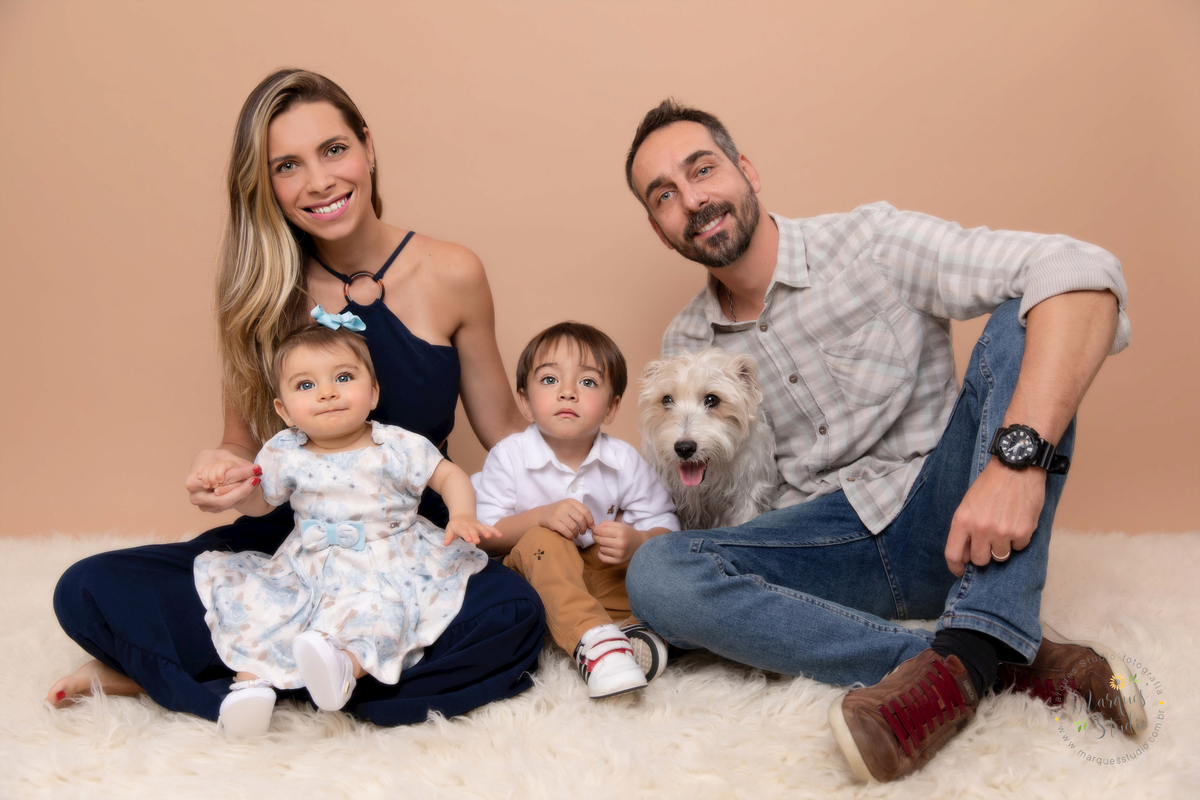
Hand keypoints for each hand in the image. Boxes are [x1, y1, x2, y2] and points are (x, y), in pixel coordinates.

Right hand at [186, 449, 260, 512]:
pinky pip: (233, 505)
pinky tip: (250, 486)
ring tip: (256, 480)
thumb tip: (257, 469)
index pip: (218, 481)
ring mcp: (206, 506)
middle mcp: (197, 498)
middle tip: (258, 478)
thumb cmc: (214, 460)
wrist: (209, 469)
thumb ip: (238, 463)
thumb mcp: (223, 456)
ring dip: (245, 493)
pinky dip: (243, 496)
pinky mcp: (216, 509)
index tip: (257, 469)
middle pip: (224, 499)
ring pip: (230, 504)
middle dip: (243, 489)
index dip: (239, 475)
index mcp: (192, 483)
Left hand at [443, 516, 500, 545]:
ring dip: (485, 531)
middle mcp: (469, 525)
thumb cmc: (455, 525)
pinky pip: (489, 527)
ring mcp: (476, 525)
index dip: (466, 534)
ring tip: (489, 536)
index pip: (463, 530)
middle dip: (475, 535)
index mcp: (460, 526)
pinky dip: (495, 531)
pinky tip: (500, 535)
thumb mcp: (449, 529)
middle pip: (473, 529)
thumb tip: (446, 544)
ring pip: (482, 527)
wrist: (462, 515)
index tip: (469, 539)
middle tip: (477, 541)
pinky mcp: (482, 526)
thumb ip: (448, 536)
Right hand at [537, 499, 594, 540]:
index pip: (585, 511)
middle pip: (581, 519)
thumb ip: (579, 512)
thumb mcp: (568, 507)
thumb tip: (592, 525)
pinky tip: (570, 536)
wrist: (542, 514)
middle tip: (583, 532)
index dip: (590, 520)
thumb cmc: (559, 512)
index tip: (590, 526)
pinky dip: (570, 536)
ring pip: (573, 526)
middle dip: (584, 528)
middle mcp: (565, 506)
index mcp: (571, 501)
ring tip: (575, 535)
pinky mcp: (553, 522)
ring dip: (576, 533)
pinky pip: (566, 531)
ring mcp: (558, 514)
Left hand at [592, 521, 646, 564]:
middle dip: (596, 536)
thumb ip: (606, 524)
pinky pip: (603, 558)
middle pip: (599, 540)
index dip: (595, 530)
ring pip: (601, 549)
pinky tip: (605, 550)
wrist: (640, 544)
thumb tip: (595, 528)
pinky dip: (601, 554)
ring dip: (601, 545)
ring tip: (607, 543)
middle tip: (597, 535)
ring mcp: (619, 554)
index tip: (594, 529)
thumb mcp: (619, 525)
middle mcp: (620, 544)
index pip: (600, 531)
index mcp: (621, 533)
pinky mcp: (618, 561)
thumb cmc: (628, 533)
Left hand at [945, 460, 1045, 576]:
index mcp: (962, 521)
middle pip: (979, 561)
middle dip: (983, 555)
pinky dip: (1018, 539)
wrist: (1016, 467)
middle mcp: (981, 529)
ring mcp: (1002, 532)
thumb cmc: (990, 484)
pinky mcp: (1022, 532)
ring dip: (1001, 546)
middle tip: (988, 542)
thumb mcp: (968, 504)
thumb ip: (965, 529)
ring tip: (1004, 527)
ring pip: (1000, 556)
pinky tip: (1017, 521)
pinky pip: (1019, 547)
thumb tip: (966, 555)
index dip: (956, 567)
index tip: (961, 570)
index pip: (953, 554)